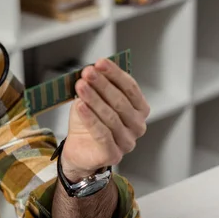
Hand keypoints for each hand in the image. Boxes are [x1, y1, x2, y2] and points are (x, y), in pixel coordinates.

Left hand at [62, 58, 149, 180]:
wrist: (78, 150)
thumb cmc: (89, 122)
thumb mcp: (93, 100)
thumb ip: (97, 86)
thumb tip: (92, 68)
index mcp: (139, 110)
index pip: (130, 88)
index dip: (115, 74)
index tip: (100, 62)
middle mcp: (138, 126)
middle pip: (121, 102)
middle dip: (103, 85)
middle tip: (87, 72)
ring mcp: (127, 142)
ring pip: (111, 117)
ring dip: (94, 99)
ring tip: (80, 86)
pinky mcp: (113, 154)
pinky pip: (102, 134)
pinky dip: (90, 118)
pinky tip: (80, 105)